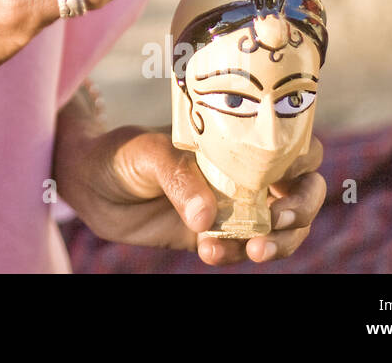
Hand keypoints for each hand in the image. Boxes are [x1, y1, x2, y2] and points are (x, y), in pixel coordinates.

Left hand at [54, 124, 325, 265]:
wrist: (88, 184)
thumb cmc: (121, 151)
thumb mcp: (145, 152)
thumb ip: (177, 177)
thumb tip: (207, 217)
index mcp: (236, 137)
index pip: (290, 143)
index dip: (303, 159)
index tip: (287, 177)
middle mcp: (242, 170)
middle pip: (302, 189)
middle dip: (301, 208)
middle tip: (277, 219)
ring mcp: (232, 205)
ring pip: (282, 226)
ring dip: (278, 241)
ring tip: (251, 250)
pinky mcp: (214, 235)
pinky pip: (242, 249)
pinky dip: (236, 255)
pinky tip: (210, 252)